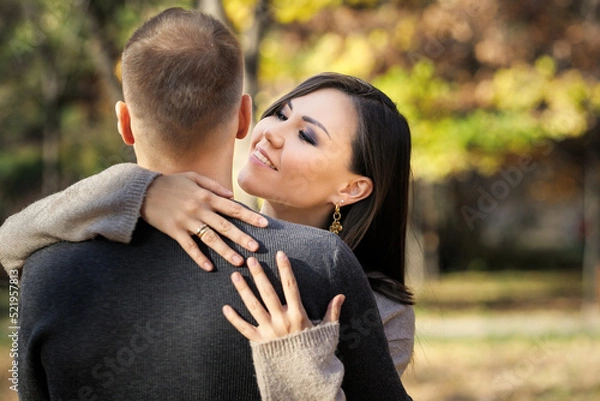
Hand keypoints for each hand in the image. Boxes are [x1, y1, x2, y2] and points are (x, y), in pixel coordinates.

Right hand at [141, 172, 268, 270]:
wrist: (143, 190)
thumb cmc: (171, 182)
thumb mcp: (193, 177)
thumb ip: (214, 186)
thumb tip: (232, 196)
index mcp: (206, 196)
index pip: (233, 208)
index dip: (249, 217)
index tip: (264, 225)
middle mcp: (199, 209)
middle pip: (225, 226)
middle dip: (242, 237)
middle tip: (256, 248)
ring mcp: (186, 221)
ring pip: (210, 239)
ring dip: (225, 251)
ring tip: (239, 261)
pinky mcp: (174, 231)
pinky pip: (189, 247)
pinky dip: (199, 258)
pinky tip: (210, 267)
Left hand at [223, 251, 344, 341]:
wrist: (304, 376)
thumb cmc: (316, 351)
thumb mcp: (327, 331)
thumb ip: (332, 312)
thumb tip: (341, 295)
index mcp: (298, 315)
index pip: (291, 286)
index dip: (286, 269)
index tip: (280, 254)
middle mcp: (282, 321)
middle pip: (268, 292)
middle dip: (259, 274)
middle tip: (250, 260)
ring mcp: (269, 331)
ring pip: (253, 306)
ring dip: (243, 290)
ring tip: (235, 275)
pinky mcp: (259, 342)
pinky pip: (244, 329)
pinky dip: (234, 319)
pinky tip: (225, 307)